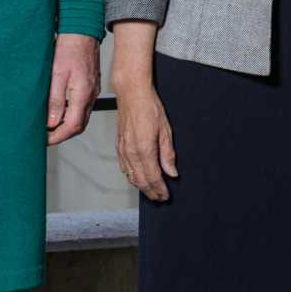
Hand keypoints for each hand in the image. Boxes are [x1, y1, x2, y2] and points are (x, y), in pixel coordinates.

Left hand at [46, 33, 99, 145]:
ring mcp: (92, 91)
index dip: (57, 137)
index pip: (72, 126)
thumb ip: (55, 100)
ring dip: (66, 126)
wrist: (82, 31)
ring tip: (49, 126)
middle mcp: (90, 95)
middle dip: (61, 135)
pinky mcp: (91, 86)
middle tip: (44, 136)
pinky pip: (82, 108)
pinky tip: (59, 111)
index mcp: (82, 94)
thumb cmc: (68, 48)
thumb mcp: (56, 74)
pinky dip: (70, 115)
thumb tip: (51, 122)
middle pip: (78, 126)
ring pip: (81, 118)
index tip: (43, 140)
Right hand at [115, 81, 178, 200]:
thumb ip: (168, 154)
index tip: (166, 195)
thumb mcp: (166, 130)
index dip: (160, 190)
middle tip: (160, 197)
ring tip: (151, 191)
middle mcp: (131, 153)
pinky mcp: (119, 146)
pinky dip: (132, 176)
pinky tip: (137, 177)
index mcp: (144, 150)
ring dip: (141, 186)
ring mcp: (123, 150)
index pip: (153, 178)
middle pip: (141, 181)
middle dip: (151, 192)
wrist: (132, 94)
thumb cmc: (149, 107)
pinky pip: (124, 168)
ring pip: (131, 177)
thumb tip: (172, 172)